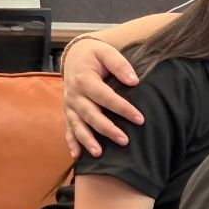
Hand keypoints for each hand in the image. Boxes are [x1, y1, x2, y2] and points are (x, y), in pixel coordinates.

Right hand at [62, 38, 142, 158]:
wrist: (74, 55)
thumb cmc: (94, 55)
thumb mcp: (106, 52)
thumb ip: (120, 64)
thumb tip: (134, 81)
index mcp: (84, 80)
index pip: (105, 97)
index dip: (123, 109)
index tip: (140, 119)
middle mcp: (74, 95)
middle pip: (91, 115)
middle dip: (107, 129)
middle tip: (125, 141)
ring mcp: (69, 105)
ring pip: (78, 125)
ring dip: (87, 140)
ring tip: (99, 153)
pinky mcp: (68, 112)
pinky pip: (68, 129)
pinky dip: (71, 142)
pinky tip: (76, 156)